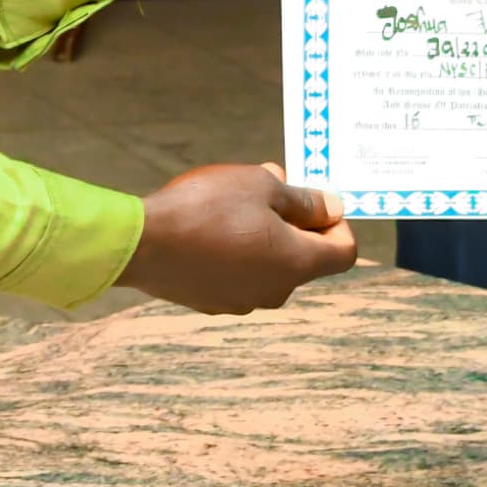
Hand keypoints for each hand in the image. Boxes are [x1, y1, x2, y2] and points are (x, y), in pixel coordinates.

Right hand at [119, 162, 358, 313]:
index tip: (315, 200)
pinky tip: (210, 227)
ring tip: (235, 201)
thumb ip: (304, 200)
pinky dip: (237, 251)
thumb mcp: (262, 186)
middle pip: (305, 258)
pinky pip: (239, 273)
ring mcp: (242, 301)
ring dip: (264, 234)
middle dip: (295, 221)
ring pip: (270, 264)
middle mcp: (275, 291)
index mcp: (296, 264)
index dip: (338, 223)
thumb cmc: (207, 208)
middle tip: (271, 186)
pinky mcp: (212, 301)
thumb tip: (332, 208)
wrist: (142, 244)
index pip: (343, 253)